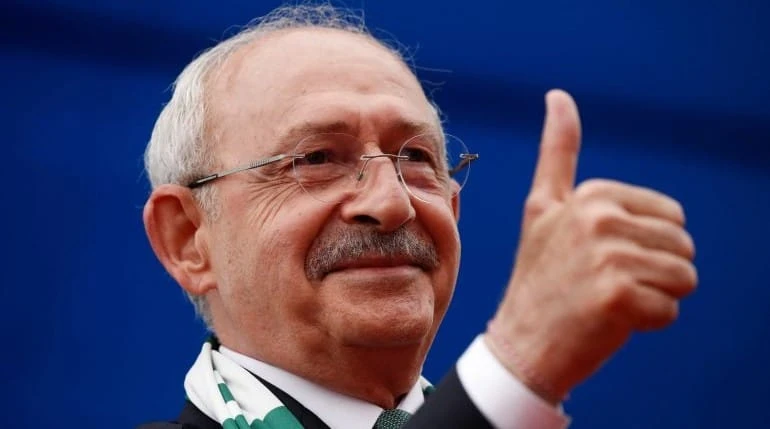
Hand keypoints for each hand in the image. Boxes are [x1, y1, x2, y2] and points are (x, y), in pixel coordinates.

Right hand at [485, 90, 697, 403]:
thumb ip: (557, 152)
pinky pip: (670, 309)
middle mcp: (596, 218)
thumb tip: (558, 94)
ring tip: (608, 302)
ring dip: (654, 297)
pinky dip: (647, 323)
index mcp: (590, 195)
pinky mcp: (616, 296)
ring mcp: (606, 256)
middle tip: (604, 284)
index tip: (597, 258)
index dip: (646, 244)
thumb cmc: (539, 279)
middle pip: (682, 245)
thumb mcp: (541, 209)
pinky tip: (609, 323)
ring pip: (684, 277)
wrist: (520, 344)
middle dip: (655, 271)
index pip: (670, 217)